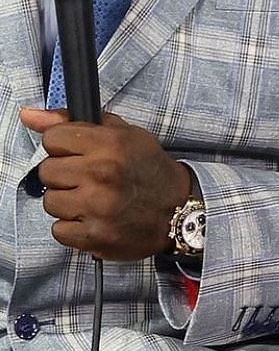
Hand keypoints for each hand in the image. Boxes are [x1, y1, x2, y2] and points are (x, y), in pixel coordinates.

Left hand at [20, 107, 192, 261]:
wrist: (179, 208)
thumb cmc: (147, 168)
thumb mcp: (122, 134)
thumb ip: (74, 123)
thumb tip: (28, 115)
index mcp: (109, 144)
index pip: (52, 139)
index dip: (64, 146)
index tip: (78, 153)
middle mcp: (101, 174)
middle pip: (47, 171)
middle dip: (64, 174)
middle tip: (86, 178)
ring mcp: (97, 207)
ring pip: (50, 201)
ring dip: (67, 201)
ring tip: (91, 199)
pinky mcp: (94, 235)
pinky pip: (58, 230)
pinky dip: (72, 227)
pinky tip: (92, 218)